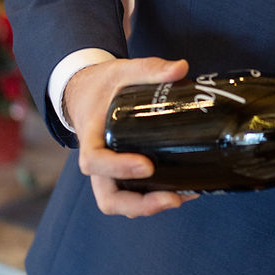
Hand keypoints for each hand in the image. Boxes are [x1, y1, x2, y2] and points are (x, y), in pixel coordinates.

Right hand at [64, 55, 197, 217]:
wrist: (89, 92)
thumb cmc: (104, 85)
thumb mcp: (122, 70)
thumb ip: (149, 69)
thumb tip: (181, 67)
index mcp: (91, 136)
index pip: (94, 161)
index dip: (118, 167)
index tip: (147, 165)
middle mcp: (98, 161)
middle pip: (108, 197)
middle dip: (138, 205)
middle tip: (172, 198)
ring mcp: (110, 172)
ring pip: (121, 202)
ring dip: (150, 206)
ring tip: (184, 196)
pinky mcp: (124, 174)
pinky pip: (135, 194)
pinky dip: (156, 198)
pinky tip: (185, 191)